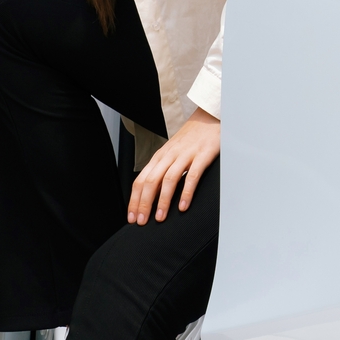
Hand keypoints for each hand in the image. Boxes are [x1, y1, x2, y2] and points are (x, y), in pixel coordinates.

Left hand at [128, 109, 218, 224]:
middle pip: (151, 181)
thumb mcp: (171, 153)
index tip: (131, 217)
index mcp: (159, 157)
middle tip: (141, 222)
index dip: (134, 200)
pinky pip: (192, 176)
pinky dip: (186, 193)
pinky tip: (183, 206)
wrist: (208, 118)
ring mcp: (185, 155)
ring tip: (160, 218)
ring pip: (169, 180)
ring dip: (162, 201)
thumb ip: (161, 171)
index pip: (140, 180)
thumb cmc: (189, 139)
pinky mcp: (202, 155)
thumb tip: (150, 195)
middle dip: (144, 204)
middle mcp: (169, 156)